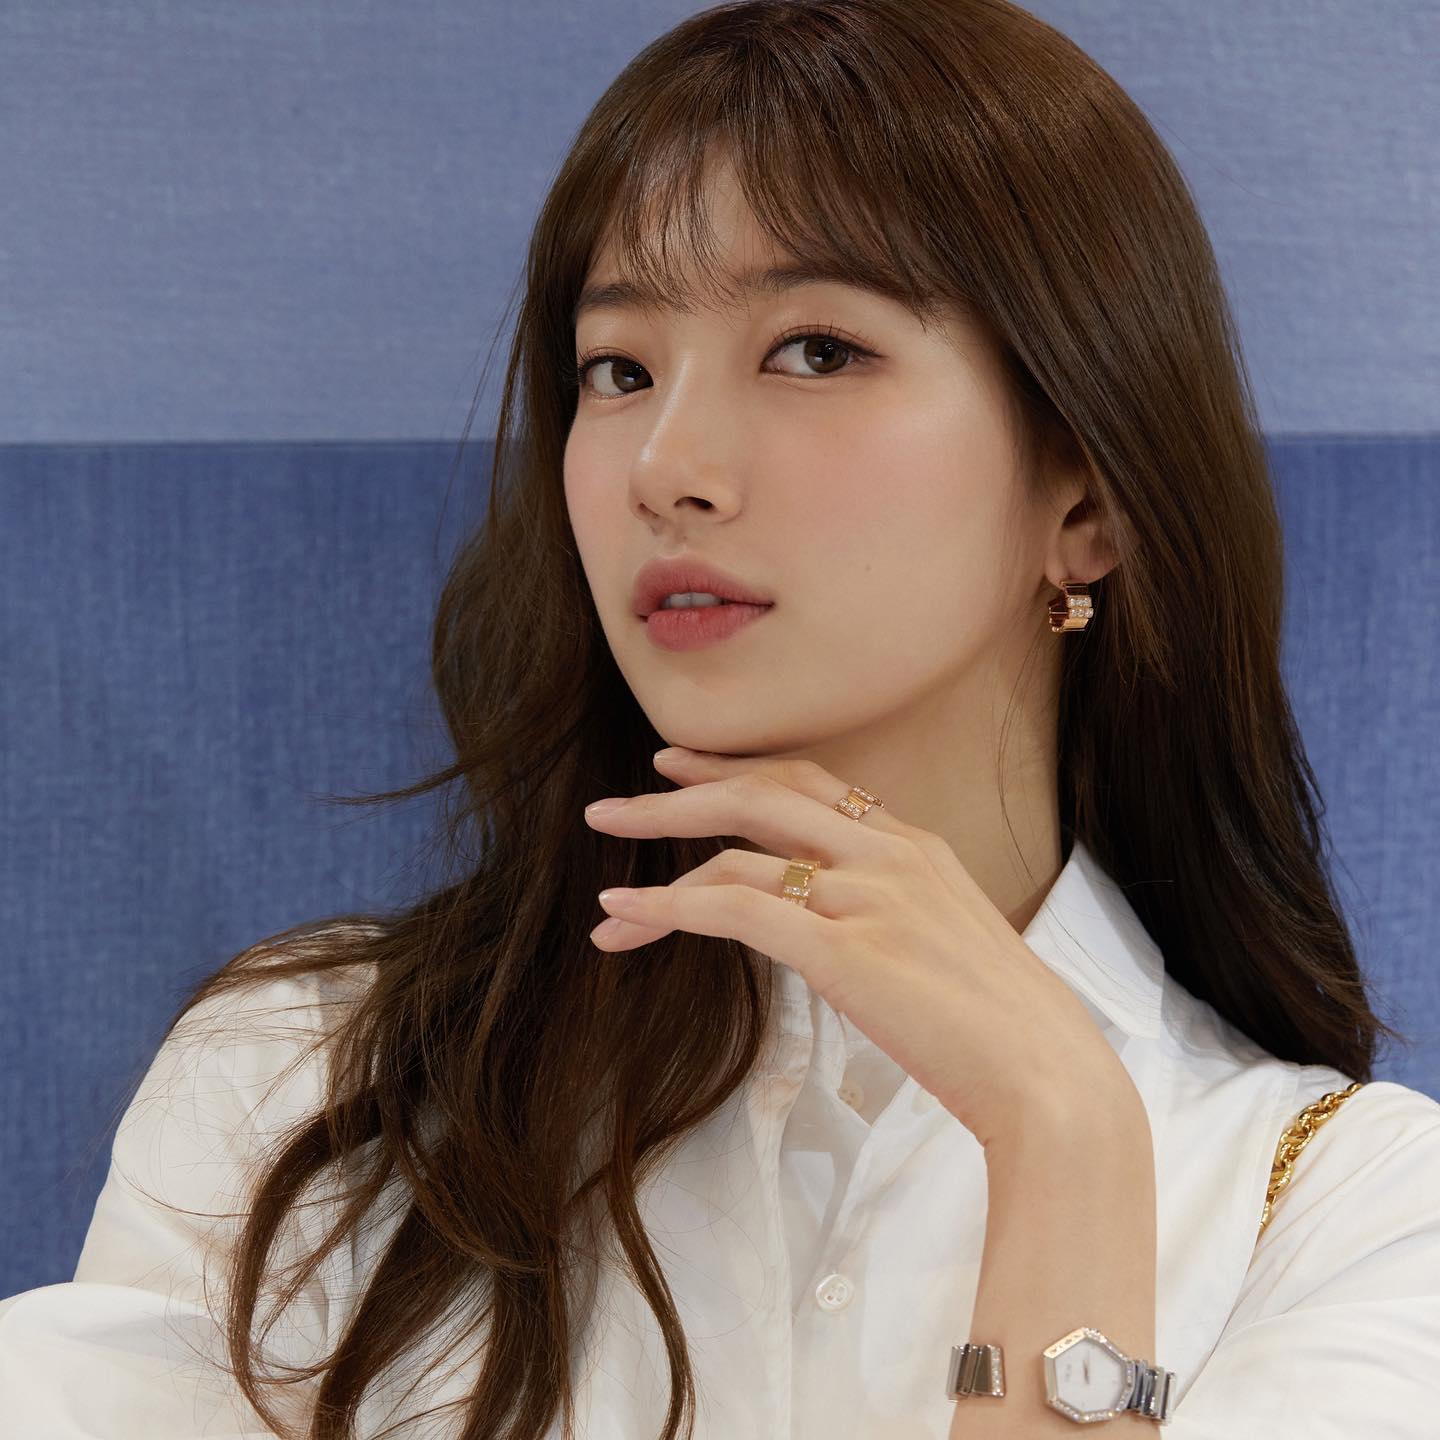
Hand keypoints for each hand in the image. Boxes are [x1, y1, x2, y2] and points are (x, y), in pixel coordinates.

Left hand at [583, 746, 1136, 1151]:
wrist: (1049, 1076)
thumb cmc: (1005, 1026)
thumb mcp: (948, 940)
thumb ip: (892, 912)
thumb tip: (833, 924)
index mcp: (915, 846)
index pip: (808, 783)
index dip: (735, 770)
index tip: (681, 769)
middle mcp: (888, 854)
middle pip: (761, 795)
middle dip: (678, 796)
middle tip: (615, 809)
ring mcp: (867, 895)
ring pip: (736, 852)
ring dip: (659, 871)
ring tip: (609, 903)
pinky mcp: (843, 948)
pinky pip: (732, 908)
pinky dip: (668, 906)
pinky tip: (626, 915)